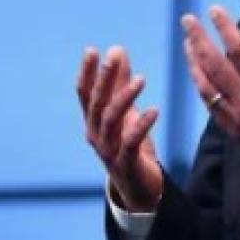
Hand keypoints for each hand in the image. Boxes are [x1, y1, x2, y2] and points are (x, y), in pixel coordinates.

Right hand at [76, 45, 162, 210]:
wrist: (138, 189)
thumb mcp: (127, 111)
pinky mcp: (125, 163)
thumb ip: (120, 83)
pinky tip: (155, 110)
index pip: (84, 93)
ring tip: (142, 79)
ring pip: (111, 120)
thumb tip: (118, 50)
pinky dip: (141, 125)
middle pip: (97, 103)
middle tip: (114, 55)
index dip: (87, 72)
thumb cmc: (130, 146)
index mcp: (93, 121)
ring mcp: (108, 150)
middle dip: (104, 78)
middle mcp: (95, 134)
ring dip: (125, 97)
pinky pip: (130, 142)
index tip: (92, 50)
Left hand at [182, 6, 239, 169]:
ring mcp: (238, 118)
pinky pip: (211, 106)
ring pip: (207, 86)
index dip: (224, 28)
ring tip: (187, 44)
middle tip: (187, 21)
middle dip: (198, 40)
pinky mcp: (235, 131)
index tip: (214, 11)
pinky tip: (198, 74)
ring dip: (194, 63)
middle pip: (214, 65)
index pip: (238, 50)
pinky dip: (202, 87)